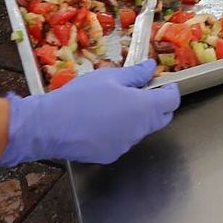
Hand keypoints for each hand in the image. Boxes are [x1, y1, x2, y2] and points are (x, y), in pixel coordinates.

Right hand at [0, 60, 179, 165]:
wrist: (50, 126)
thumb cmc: (80, 96)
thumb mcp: (109, 77)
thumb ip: (136, 74)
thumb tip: (151, 68)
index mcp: (143, 108)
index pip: (172, 101)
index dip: (169, 89)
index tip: (159, 82)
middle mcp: (139, 130)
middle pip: (162, 118)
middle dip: (157, 104)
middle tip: (138, 91)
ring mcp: (126, 145)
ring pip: (141, 130)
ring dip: (137, 118)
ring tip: (114, 105)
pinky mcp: (111, 155)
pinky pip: (124, 140)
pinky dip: (120, 131)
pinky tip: (100, 122)